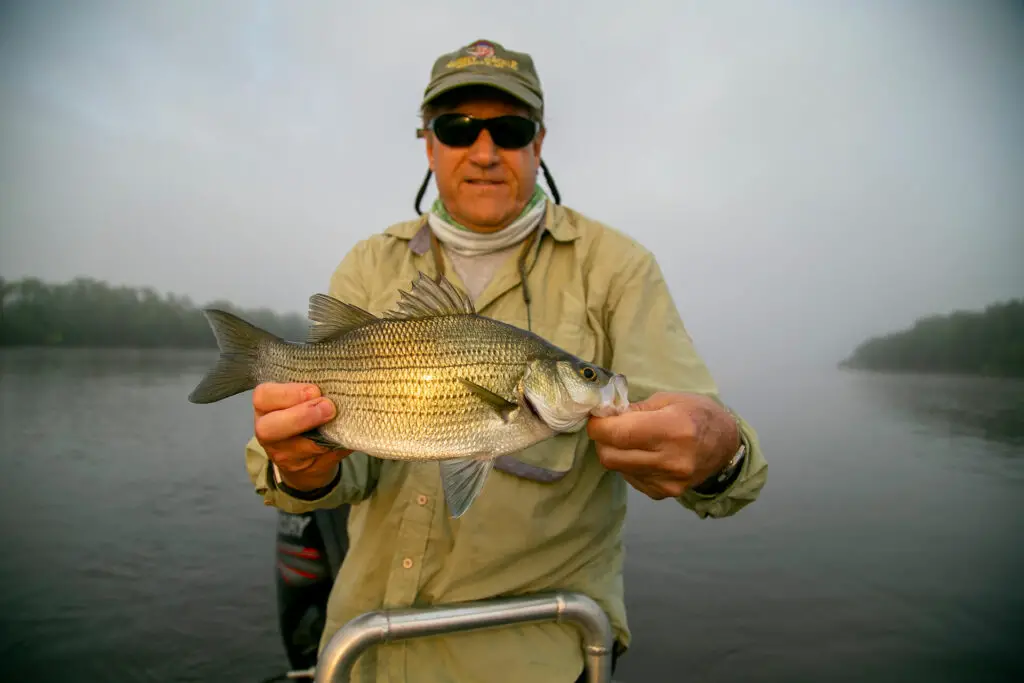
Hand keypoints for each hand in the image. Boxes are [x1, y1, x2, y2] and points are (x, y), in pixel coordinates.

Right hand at [253, 382, 351, 491]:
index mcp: (265, 405)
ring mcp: (278, 453)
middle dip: (300, 417)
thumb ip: (314, 391)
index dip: (289, 393)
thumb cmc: (307, 412)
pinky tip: (342, 439)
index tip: (315, 391)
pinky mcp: (295, 469)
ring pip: (290, 450)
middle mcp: (265, 430)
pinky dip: (330, 449)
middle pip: (268, 428)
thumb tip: (341, 384)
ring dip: (317, 438)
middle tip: (328, 408)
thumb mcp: (304, 397)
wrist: (306, 451)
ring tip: (336, 425)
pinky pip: (313, 461)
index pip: (264, 396)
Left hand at [587, 392, 739, 499]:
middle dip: (602, 440)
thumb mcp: (669, 399)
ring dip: (615, 452)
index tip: (597, 417)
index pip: (617, 434)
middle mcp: (670, 460)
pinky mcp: (664, 494)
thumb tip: (606, 415)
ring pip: (618, 469)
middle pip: (610, 456)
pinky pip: (631, 478)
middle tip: (609, 427)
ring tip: (629, 439)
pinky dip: (629, 465)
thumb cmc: (698, 414)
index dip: (598, 426)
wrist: (727, 446)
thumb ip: (635, 409)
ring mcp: (667, 482)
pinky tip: (643, 454)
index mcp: (672, 430)